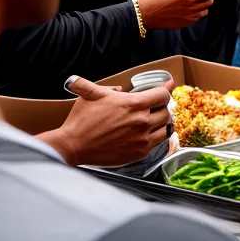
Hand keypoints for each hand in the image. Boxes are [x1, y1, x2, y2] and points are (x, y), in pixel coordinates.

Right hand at [40, 76, 172, 166]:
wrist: (72, 145)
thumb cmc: (81, 120)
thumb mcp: (92, 94)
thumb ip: (108, 87)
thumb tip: (119, 88)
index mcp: (134, 104)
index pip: (163, 95)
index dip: (165, 90)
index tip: (167, 87)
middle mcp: (142, 121)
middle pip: (166, 111)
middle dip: (161, 107)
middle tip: (154, 107)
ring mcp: (142, 138)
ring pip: (166, 128)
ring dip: (162, 123)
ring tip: (153, 120)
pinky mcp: (139, 152)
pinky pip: (158, 143)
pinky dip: (156, 137)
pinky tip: (148, 134)